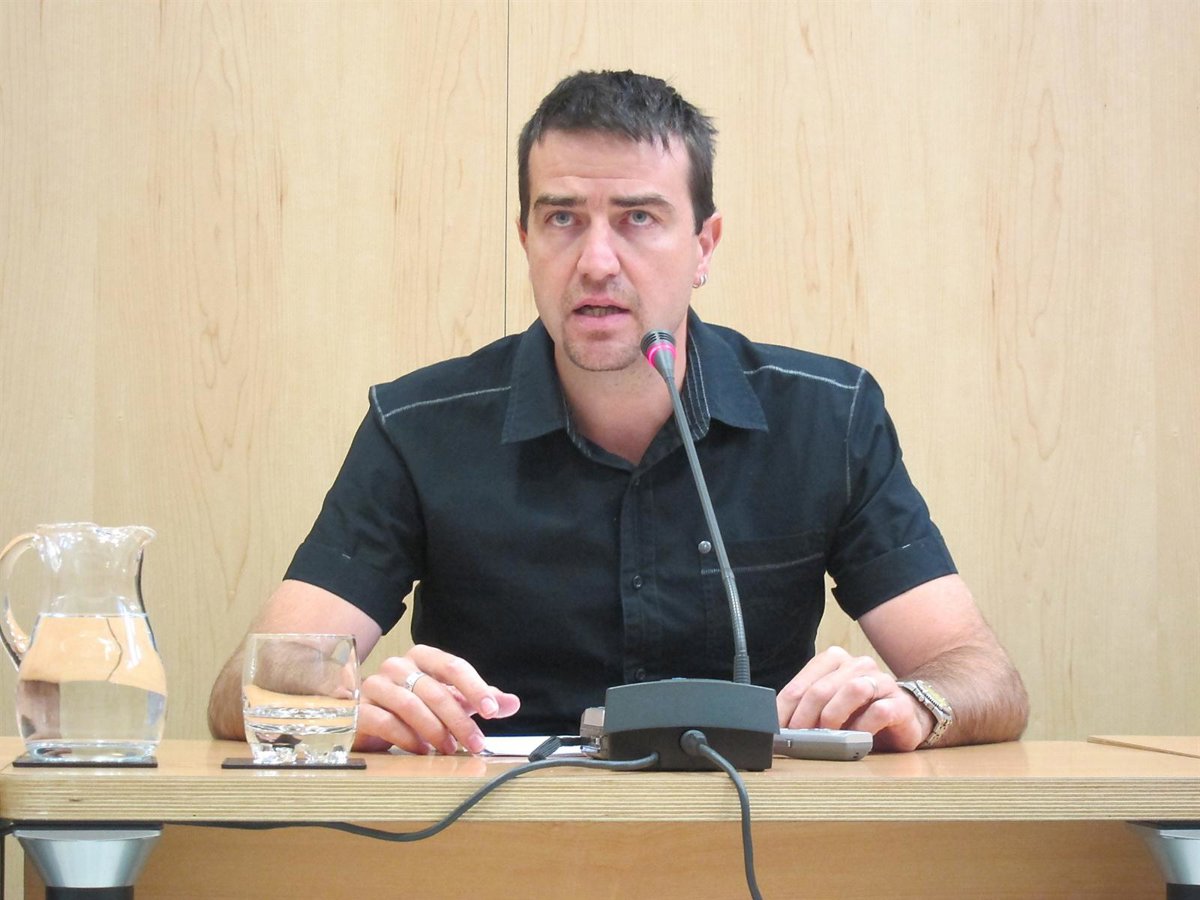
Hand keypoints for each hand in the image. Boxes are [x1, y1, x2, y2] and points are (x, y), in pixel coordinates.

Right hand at [356, 644, 519, 754]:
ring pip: (410, 704)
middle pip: (435, 690)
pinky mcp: (360, 709)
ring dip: (435, 730)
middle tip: (476, 743)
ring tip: (449, 749)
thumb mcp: (452, 701)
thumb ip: (481, 700)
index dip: (475, 688)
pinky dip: (408, 738)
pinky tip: (421, 751)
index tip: (492, 711)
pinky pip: (386, 722)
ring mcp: (375, 685)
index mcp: (422, 656)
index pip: (453, 666)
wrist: (369, 720)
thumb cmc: (415, 708)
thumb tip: (512, 703)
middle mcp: (397, 666)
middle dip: (459, 720)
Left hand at [776, 646, 932, 751]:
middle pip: (822, 689)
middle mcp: (857, 665)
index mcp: (834, 660)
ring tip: (825, 737)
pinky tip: (854, 740)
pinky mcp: (900, 703)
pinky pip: (879, 711)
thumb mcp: (827, 706)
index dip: (785, 709)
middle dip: (805, 717)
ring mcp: (881, 681)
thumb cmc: (859, 712)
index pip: (801, 683)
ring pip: (851, 691)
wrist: (904, 717)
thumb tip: (777, 726)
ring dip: (832, 717)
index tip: (777, 730)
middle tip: (798, 739)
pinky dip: (862, 727)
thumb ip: (806, 708)